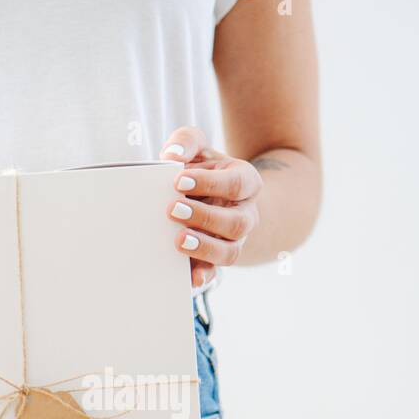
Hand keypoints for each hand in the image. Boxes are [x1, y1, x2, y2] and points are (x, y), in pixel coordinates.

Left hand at [161, 126, 262, 288]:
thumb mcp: (198, 149)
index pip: (236, 184)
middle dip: (204, 217)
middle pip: (236, 222)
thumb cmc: (203, 171)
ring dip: (204, 248)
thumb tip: (173, 154)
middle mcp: (246, 214)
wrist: (213, 196)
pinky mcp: (218, 259)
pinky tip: (189, 276)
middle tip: (172, 209)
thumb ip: (187, 141)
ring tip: (178, 240)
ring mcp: (234, 241)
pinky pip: (216, 272)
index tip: (179, 179)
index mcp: (246, 183)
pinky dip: (203, 276)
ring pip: (230, 252)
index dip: (210, 183)